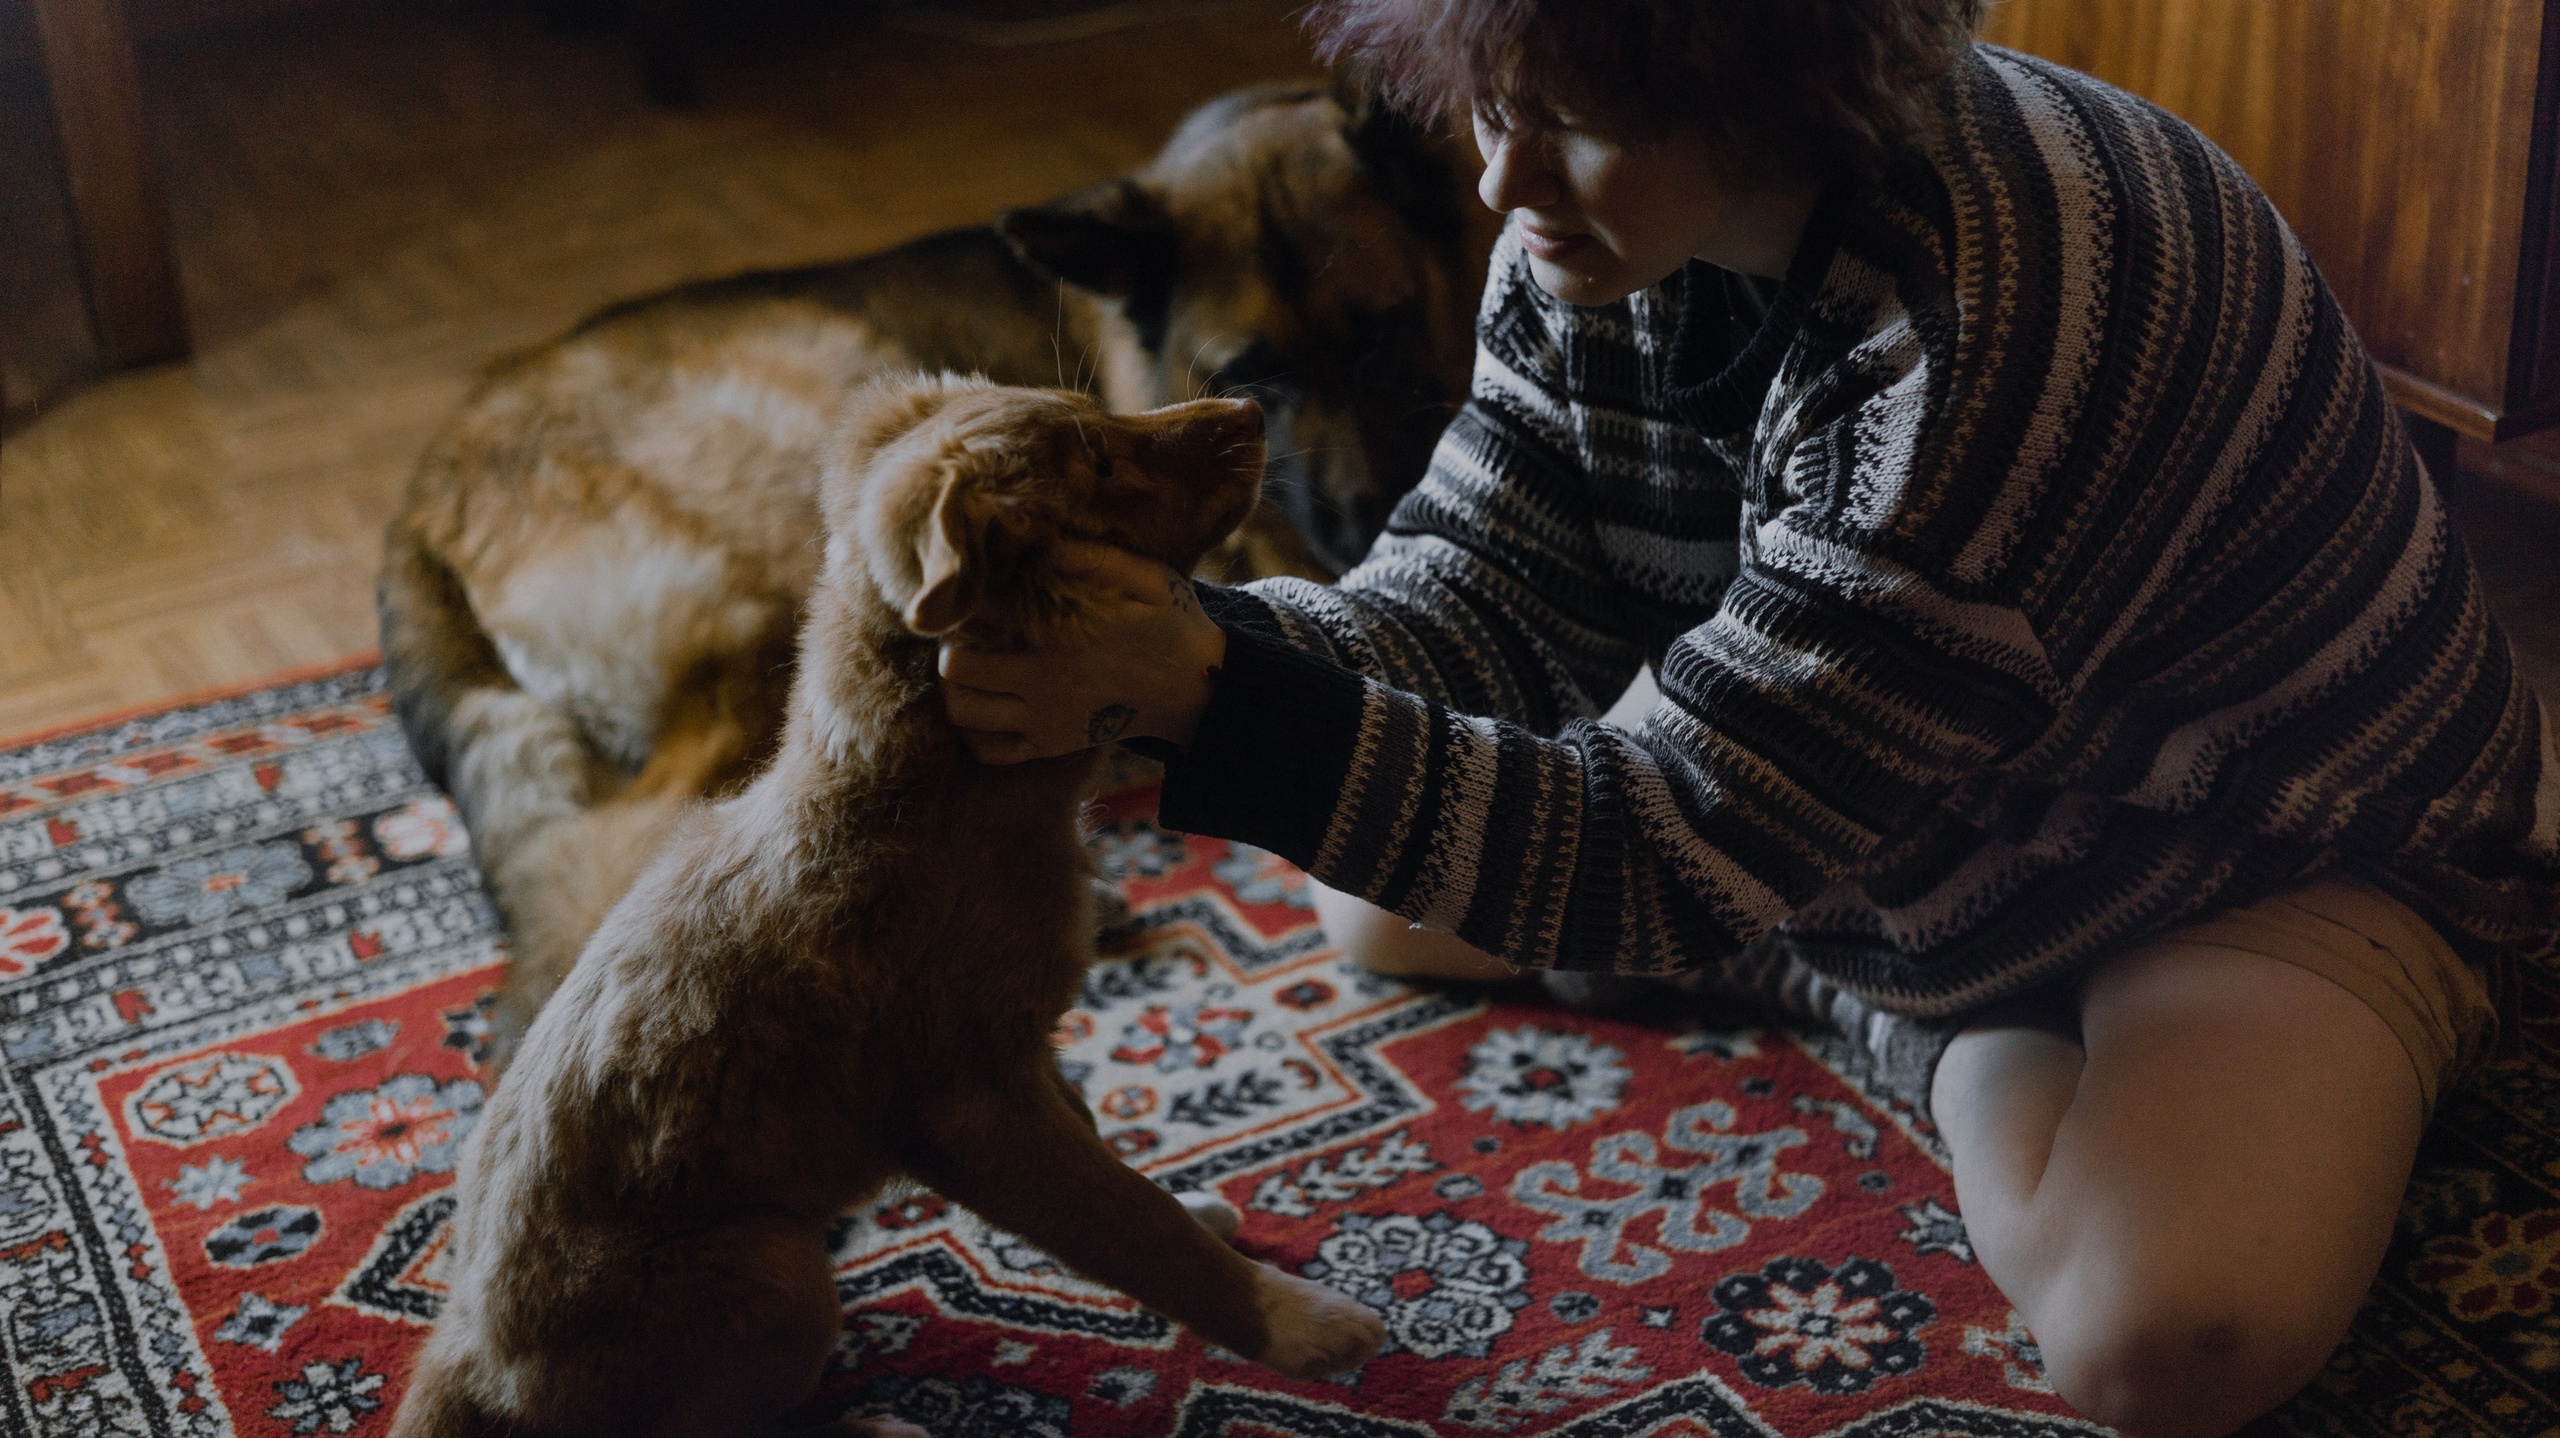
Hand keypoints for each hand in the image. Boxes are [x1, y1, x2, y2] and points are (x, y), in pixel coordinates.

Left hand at [938, 541, 1228, 763]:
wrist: (1195, 690)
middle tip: (962, 630)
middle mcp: (1044, 683)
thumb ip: (1093, 559)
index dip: (971, 593)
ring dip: (954, 689)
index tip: (979, 582)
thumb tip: (1039, 544)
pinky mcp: (1050, 747)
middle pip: (953, 669)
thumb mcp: (1146, 579)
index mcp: (1061, 637)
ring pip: (962, 713)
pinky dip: (974, 732)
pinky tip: (984, 707)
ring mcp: (1044, 721)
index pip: (983, 611)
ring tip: (968, 667)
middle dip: (948, 643)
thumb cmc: (1170, 625)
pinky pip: (988, 751)